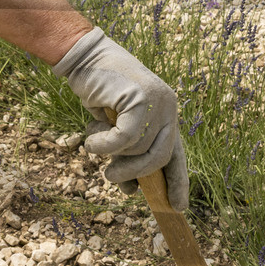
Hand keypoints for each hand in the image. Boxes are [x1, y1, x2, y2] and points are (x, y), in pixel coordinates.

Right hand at [52, 28, 187, 210]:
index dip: (178, 182)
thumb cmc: (100, 92)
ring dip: (112, 154)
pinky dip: (103, 144)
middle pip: (159, 157)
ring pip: (138, 149)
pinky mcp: (140, 98)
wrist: (86, 58)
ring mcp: (157, 102)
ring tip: (94, 144)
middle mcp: (168, 107)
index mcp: (168, 114)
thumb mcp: (117, 126)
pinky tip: (91, 139)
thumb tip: (131, 190)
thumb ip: (127, 152)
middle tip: (112, 177)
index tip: (178, 207)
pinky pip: (124, 138)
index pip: (177, 155)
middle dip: (135, 174)